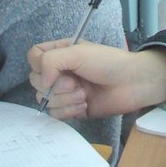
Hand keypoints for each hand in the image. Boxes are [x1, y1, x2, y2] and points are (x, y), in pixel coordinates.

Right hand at [28, 40, 165, 119]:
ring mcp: (65, 91)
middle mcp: (60, 71)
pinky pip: (55, 114)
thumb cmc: (108, 62)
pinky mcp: (72, 108)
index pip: (33, 56)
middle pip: (35, 81)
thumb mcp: (78, 52)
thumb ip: (52, 60)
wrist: (132, 84)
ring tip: (84, 94)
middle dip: (55, 85)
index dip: (39, 65)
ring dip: (65, 99)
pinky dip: (69, 110)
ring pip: (44, 99)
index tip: (55, 70)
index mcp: (61, 52)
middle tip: (75, 82)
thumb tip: (41, 80)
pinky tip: (85, 104)